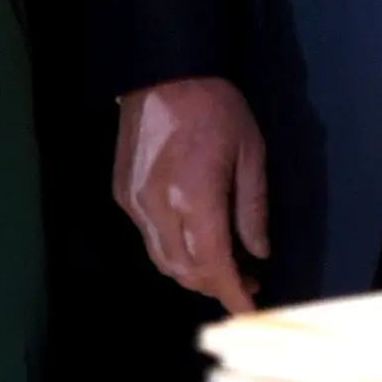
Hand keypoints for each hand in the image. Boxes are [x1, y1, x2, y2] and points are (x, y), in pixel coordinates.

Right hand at [116, 78, 268, 315]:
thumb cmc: (215, 107)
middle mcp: (158, 208)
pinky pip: (148, 238)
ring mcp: (135, 203)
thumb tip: (258, 253)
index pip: (213, 264)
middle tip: (245, 281)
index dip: (232, 294)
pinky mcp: (122, 194)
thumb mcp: (250, 153)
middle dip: (215, 285)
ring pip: (162, 260)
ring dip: (192, 272)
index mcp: (195, 197)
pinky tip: (192, 238)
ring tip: (222, 265)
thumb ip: (252, 208)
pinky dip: (172, 249)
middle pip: (184, 271)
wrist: (163, 72)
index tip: (249, 310)